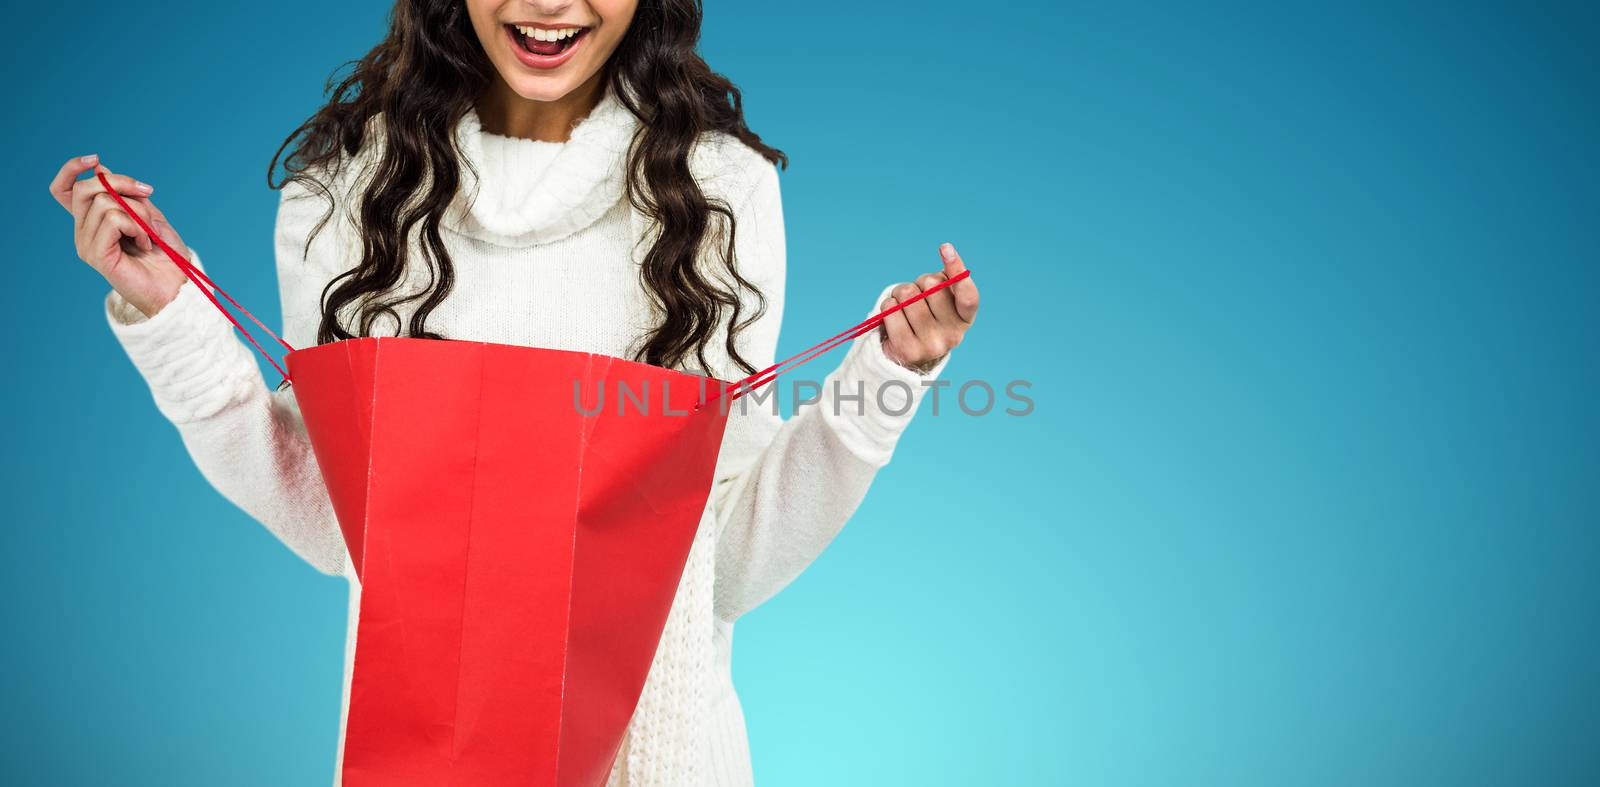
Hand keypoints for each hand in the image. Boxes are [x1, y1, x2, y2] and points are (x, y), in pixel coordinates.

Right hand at [51, 154, 190, 318]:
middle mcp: (83, 230)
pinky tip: (145, 243)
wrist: (176, 286)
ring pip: (105, 203)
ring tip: (150, 233)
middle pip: (85, 188)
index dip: (70, 169)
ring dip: (139, 212)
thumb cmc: (165, 253)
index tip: (95, 159)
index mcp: (93, 219)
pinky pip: (113, 220)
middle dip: (121, 182)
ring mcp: (86, 243)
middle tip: (148, 193)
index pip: (63, 189)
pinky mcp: (95, 254)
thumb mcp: (149, 215)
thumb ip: (127, 195)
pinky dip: (136, 226)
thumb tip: (101, 170)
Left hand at [878, 242, 980, 373]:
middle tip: (917, 295)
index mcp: (965, 320)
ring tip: (903, 305)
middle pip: (932, 287)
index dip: (957, 269)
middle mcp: (953, 336)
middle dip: (919, 283)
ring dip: (900, 293)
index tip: (945, 248)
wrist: (908, 354)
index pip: (968, 295)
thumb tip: (947, 251)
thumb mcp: (942, 299)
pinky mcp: (907, 351)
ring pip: (908, 296)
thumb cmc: (926, 316)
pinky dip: (888, 306)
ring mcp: (931, 346)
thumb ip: (947, 280)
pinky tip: (893, 316)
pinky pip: (891, 310)